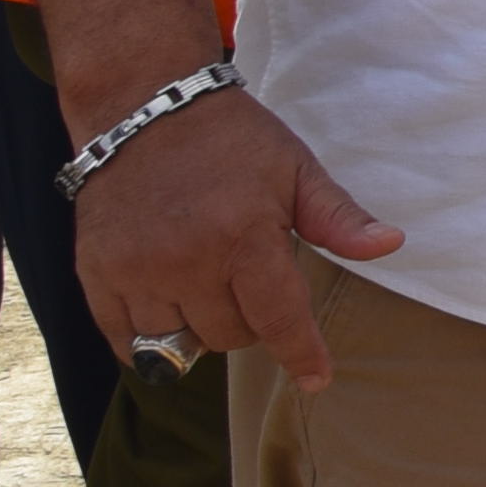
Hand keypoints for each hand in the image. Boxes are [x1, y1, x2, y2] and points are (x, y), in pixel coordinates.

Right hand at [71, 87, 407, 389]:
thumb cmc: (231, 139)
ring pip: (179, 345)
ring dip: (200, 328)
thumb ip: (338, 217)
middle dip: (250, 319)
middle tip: (247, 277)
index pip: (279, 318)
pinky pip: (126, 341)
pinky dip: (149, 339)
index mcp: (243, 235)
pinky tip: (167, 307)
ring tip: (206, 284)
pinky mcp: (95, 273)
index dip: (302, 354)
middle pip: (230, 336)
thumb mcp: (296, 168)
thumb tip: (390, 244)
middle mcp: (185, 260)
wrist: (143, 107)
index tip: (317, 379)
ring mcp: (135, 270)